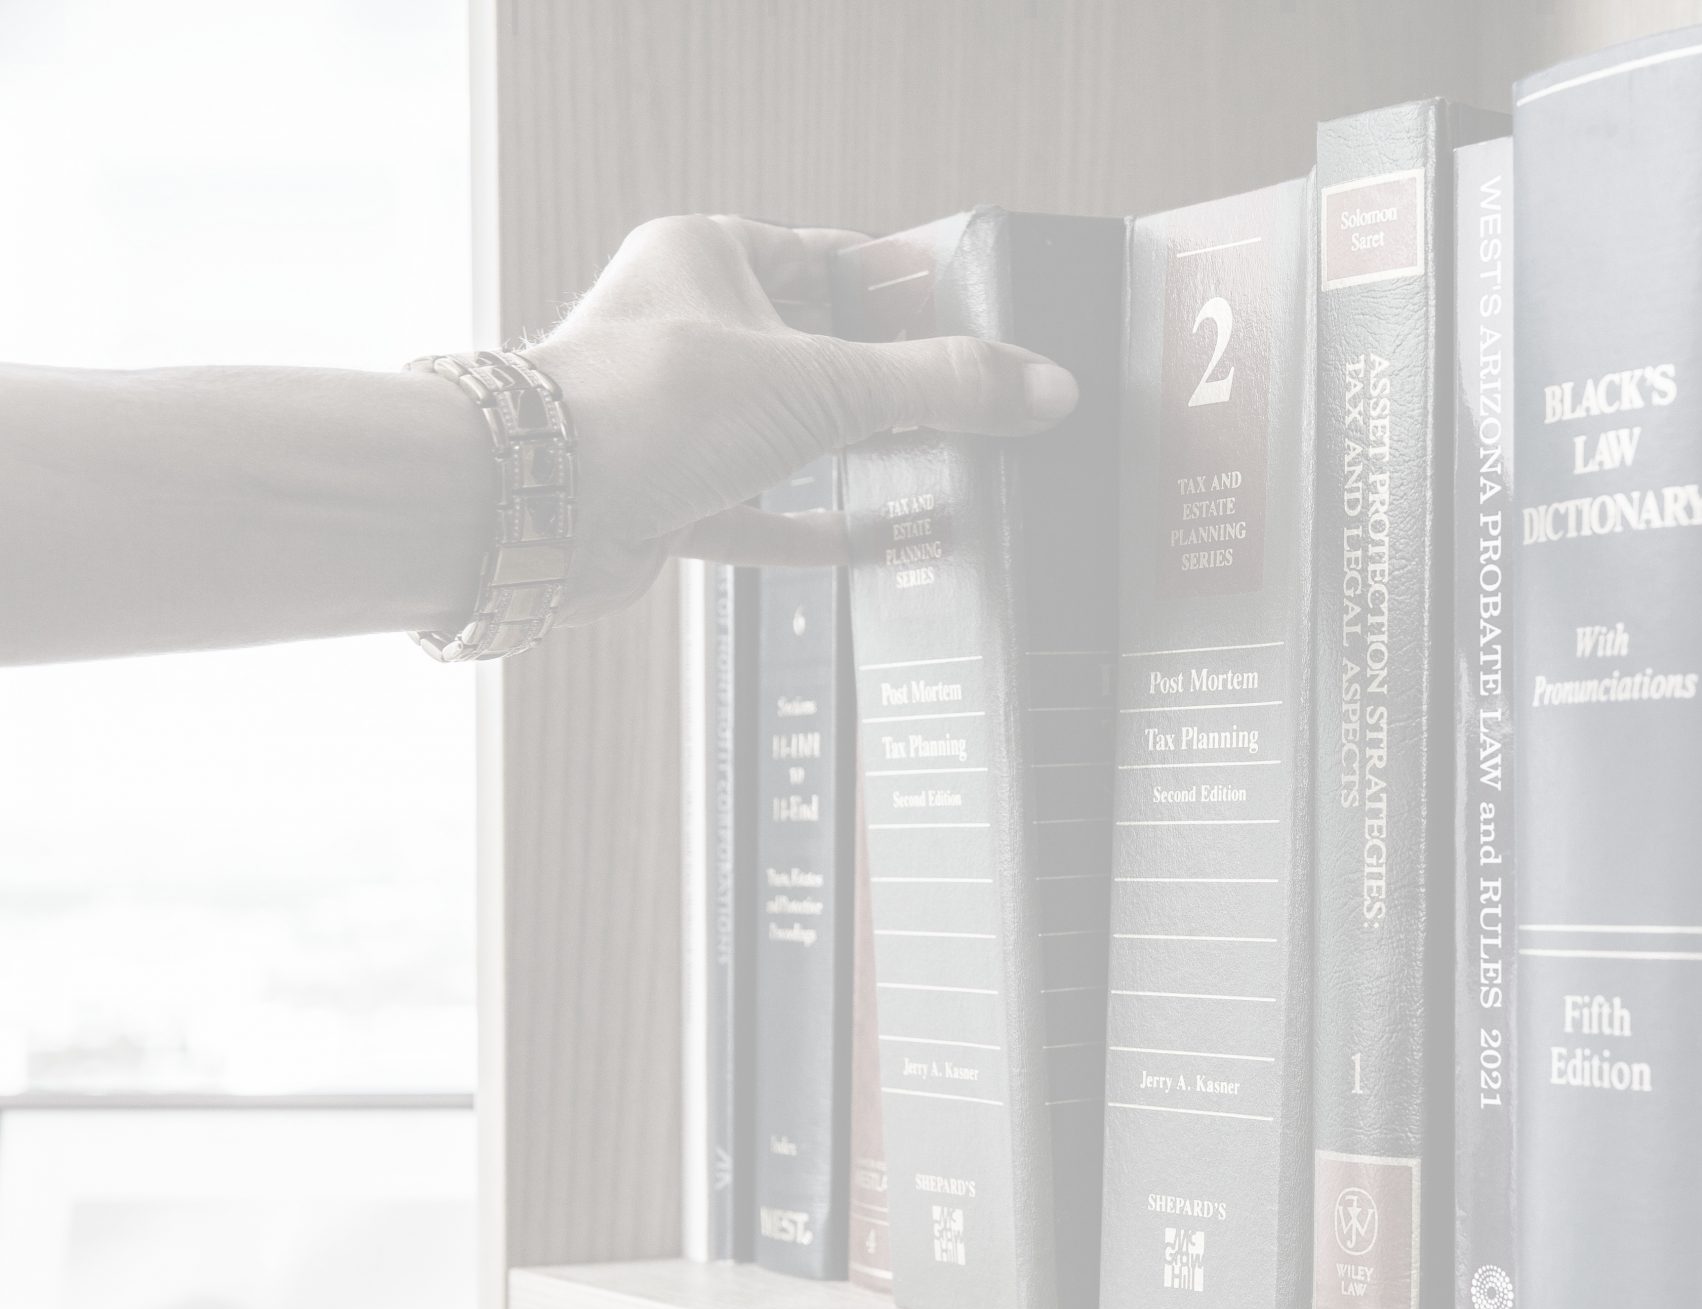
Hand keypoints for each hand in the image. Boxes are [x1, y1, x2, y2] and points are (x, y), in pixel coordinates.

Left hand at [524, 214, 1078, 621]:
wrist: (537, 510)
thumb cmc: (650, 407)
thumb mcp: (824, 384)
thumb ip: (940, 388)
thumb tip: (1046, 387)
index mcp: (705, 256)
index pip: (829, 258)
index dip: (904, 290)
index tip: (973, 320)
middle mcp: (681, 326)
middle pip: (812, 346)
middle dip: (887, 380)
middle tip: (972, 402)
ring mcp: (669, 416)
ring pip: (783, 430)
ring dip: (852, 454)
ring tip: (938, 465)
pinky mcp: (662, 495)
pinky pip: (752, 511)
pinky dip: (807, 528)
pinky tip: (866, 541)